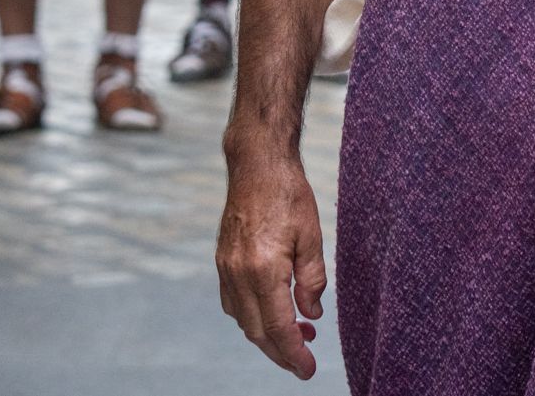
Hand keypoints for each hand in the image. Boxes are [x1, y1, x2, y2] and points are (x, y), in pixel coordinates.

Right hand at [218, 152, 327, 376]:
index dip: (294, 354)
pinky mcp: (221, 261)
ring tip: (295, 336)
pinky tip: (270, 311)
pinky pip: (232, 302)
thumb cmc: (289, 195)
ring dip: (266, 335)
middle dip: (280, 353)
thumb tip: (311, 315)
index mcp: (264, 270)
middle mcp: (239, 274)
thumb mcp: (312, 236)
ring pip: (242, 319)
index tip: (308, 370)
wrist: (256, 164)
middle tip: (303, 361)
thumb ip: (312, 280)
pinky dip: (250, 316)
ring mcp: (226, 268)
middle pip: (257, 331)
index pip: (279, 327)